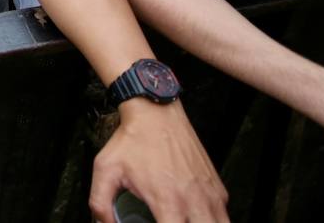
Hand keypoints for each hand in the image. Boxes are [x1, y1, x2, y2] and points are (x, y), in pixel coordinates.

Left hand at [89, 101, 227, 221]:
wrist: (156, 112)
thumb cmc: (133, 140)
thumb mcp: (105, 169)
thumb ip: (100, 202)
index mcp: (167, 201)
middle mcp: (193, 200)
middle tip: (168, 222)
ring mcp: (210, 194)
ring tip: (182, 220)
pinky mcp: (217, 186)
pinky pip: (223, 214)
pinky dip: (212, 219)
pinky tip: (194, 215)